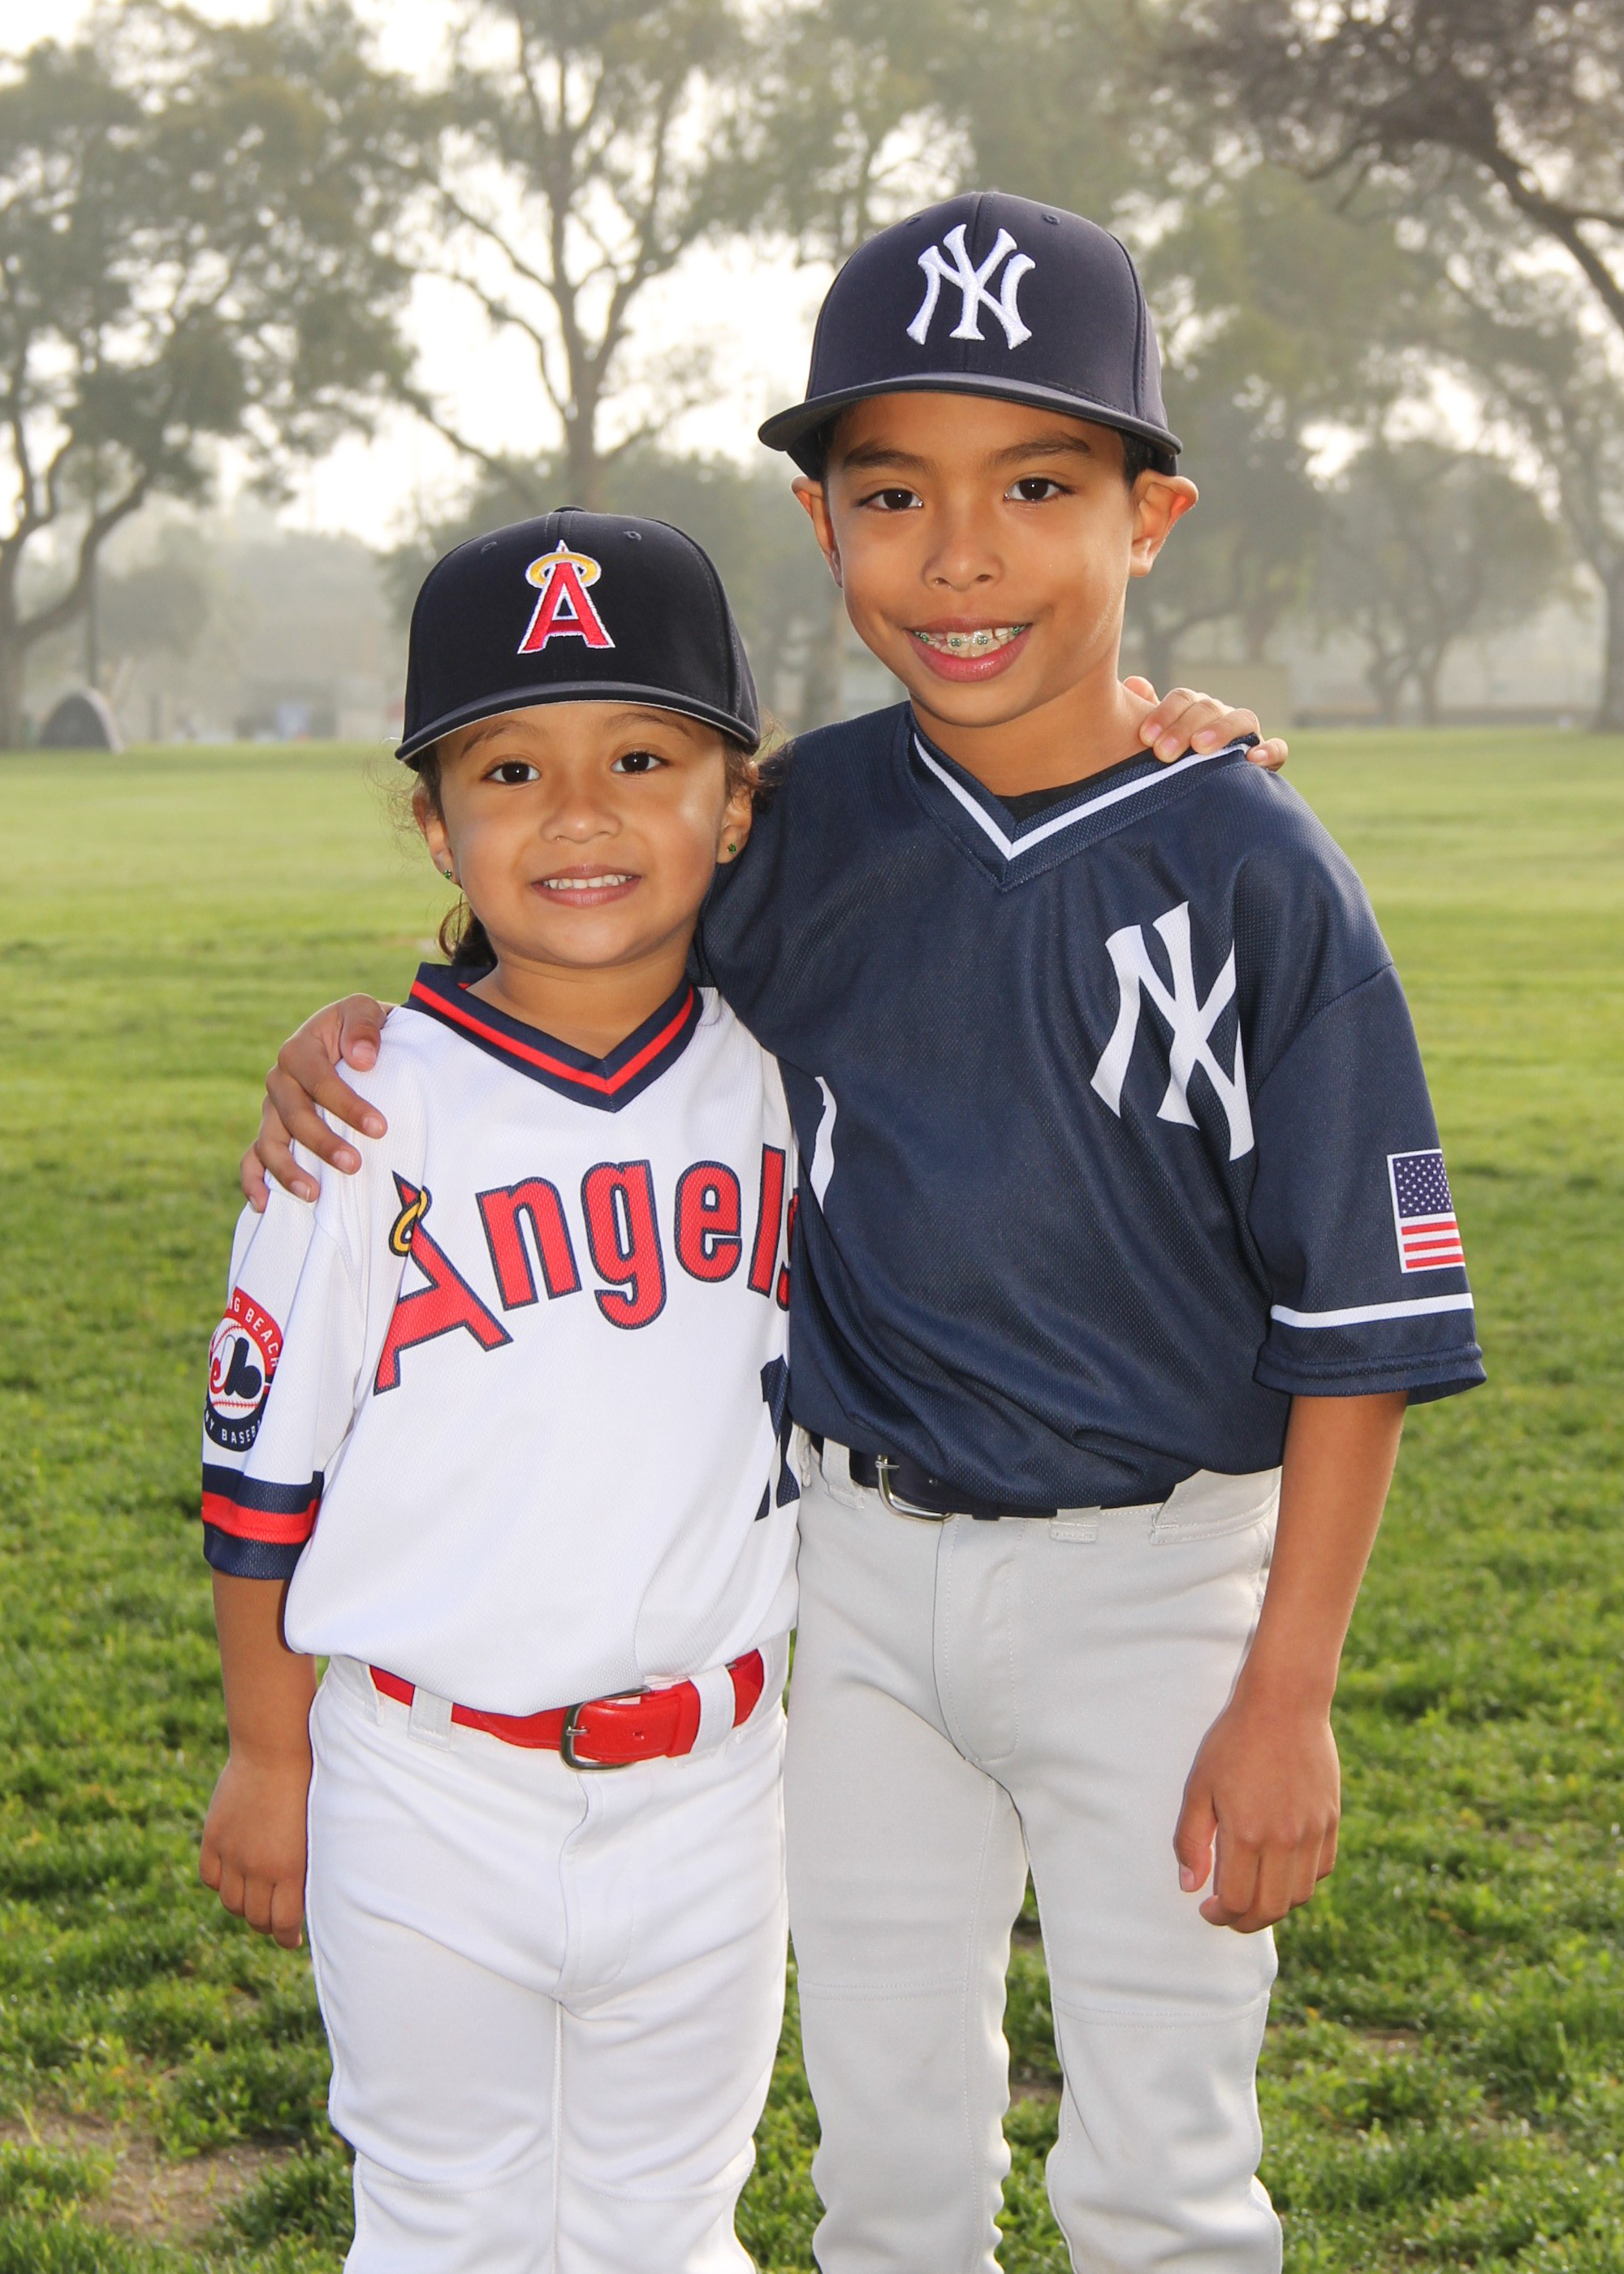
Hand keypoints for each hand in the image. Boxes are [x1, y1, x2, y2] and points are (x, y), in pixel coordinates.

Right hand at [199, 1752, 310, 1949]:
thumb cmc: (308, 1786)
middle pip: (255, 1918)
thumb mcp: (317, 1831)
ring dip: (243, 1906)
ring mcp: (233, 1854)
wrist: (275, 1749)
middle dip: (266, 1925)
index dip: (287, 1937)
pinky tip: (232, 1878)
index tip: (291, 1939)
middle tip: (274, 1922)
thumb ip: (308, 1866)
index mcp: (290, 1869)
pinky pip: (210, 1877)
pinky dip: (220, 1883)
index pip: (284, 1924)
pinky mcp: (214, 1838)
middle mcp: (258, 1868)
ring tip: (254, 1901)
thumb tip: (309, 1898)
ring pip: (231, 1902)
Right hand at [240, 996, 391, 1211]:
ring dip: (287, 1170)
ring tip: (314, 1194)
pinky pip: (253, 1157)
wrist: (356, 1041)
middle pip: (293, 1116)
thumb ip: (363, 1027)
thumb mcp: (366, 1011)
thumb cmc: (362, 1029)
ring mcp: (272, 1109)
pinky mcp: (272, 1130)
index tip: (379, 1128)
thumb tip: (361, 1060)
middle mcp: (279, 1080)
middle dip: (323, 1143)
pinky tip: (262, 1205)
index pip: (319, 1081)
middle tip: (354, 1164)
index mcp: (299, 1050)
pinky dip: (252, 1180)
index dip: (346, 1105)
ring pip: (269, 1142)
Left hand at [1124, 678, 1287, 772]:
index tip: (1145, 738)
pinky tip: (1253, 760)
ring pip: (1242, 719)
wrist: (1202, 798)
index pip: (1183, 699)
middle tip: (1163, 753)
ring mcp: (1246, 734)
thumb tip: (1135, 682)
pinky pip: (1276, 749)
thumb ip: (1146, 712)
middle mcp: (1221, 716)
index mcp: (1195, 709)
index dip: (1164, 714)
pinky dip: (1269, 751)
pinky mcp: (1267, 757)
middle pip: (1208, 708)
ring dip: (1221, 731)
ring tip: (1201, 748)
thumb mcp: (1158, 740)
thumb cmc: (1172, 764)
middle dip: (1184, 728)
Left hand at [1173, 1685, 1339, 1932]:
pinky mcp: (1331, 1821)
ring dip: (1274, 1905)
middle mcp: (1285, 1840)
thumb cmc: (1233, 1742)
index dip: (1219, 1915)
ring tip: (1253, 1892)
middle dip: (1245, 1921)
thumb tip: (1190, 1887)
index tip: (1207, 1908)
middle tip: (1227, 1912)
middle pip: (1271, 1909)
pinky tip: (1281, 1868)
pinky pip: (1321, 1870)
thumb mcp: (1198, 1787)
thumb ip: (1190, 1840)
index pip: (1238, 1902)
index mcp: (1247, 1834)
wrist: (1284, 1704)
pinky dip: (1301, 1881)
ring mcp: (1313, 1832)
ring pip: (1299, 1895)